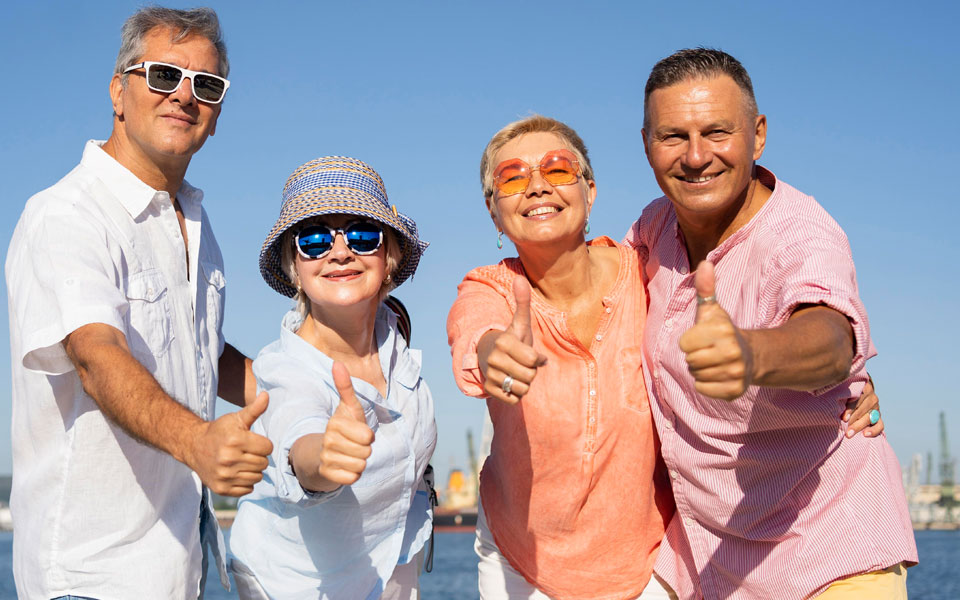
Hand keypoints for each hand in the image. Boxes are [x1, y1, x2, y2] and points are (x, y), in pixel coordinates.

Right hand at [187, 391, 273, 496]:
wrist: (194, 446)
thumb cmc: (220, 430)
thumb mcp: (236, 418)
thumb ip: (254, 409)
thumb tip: (266, 395)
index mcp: (235, 440)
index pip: (268, 448)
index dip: (263, 444)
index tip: (253, 442)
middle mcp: (228, 459)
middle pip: (264, 463)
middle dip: (258, 457)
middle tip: (246, 452)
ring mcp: (224, 475)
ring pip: (257, 477)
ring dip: (253, 470)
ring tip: (242, 462)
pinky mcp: (221, 488)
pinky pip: (248, 489)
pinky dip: (246, 482)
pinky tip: (237, 472)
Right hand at [316, 362, 374, 486]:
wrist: (321, 453)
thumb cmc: (342, 428)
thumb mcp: (347, 408)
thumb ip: (345, 387)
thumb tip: (337, 362)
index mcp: (335, 424)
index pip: (368, 437)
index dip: (368, 436)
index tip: (358, 433)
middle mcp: (328, 441)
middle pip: (366, 452)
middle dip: (365, 450)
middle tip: (354, 445)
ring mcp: (326, 459)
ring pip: (361, 465)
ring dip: (360, 462)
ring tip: (350, 455)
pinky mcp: (327, 475)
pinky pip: (353, 478)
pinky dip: (353, 474)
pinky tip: (345, 467)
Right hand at [479, 276, 546, 403]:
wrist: (489, 356)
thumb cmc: (511, 340)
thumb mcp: (519, 322)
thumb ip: (522, 302)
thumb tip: (520, 278)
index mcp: (503, 342)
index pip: (533, 360)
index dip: (537, 359)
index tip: (529, 353)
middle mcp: (494, 360)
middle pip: (530, 376)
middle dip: (531, 371)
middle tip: (521, 363)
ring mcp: (490, 376)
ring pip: (523, 389)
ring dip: (524, 383)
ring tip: (516, 372)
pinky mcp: (489, 391)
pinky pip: (515, 400)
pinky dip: (516, 394)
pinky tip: (510, 383)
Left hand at [679, 261, 753, 400]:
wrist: (750, 356)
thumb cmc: (721, 331)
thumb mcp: (712, 310)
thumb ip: (705, 289)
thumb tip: (705, 263)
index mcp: (722, 331)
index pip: (684, 344)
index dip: (690, 341)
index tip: (703, 338)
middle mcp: (731, 352)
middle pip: (689, 361)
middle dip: (695, 356)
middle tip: (710, 351)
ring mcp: (735, 373)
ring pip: (696, 376)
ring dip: (701, 370)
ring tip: (714, 362)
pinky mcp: (735, 391)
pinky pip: (702, 389)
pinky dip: (706, 385)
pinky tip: (718, 375)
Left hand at [843, 373, 883, 437]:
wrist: (856, 395)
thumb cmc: (844, 393)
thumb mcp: (843, 391)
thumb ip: (839, 394)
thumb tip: (828, 404)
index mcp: (863, 388)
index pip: (858, 398)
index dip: (850, 409)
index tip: (843, 418)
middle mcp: (871, 398)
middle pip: (863, 410)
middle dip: (852, 420)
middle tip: (844, 429)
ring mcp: (876, 408)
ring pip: (870, 417)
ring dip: (859, 426)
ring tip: (849, 434)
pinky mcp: (878, 417)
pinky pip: (880, 425)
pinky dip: (874, 430)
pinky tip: (865, 434)